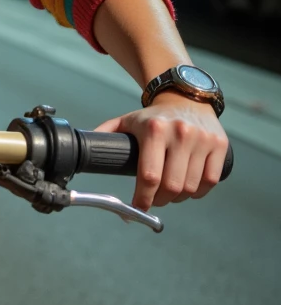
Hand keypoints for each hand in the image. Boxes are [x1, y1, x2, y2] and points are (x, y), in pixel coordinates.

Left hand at [94, 93, 229, 210]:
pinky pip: (210, 181)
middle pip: (171, 187)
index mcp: (154, 129)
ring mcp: (202, 140)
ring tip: (169, 193)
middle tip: (153, 200)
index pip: (148, 176)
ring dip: (178, 198)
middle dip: (159, 201)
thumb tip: (85, 150)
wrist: (186, 97)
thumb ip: (105, 134)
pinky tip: (189, 187)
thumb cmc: (154, 116)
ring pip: (191, 188)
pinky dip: (198, 192)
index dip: (142, 199)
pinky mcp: (220, 145)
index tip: (136, 208)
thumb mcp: (128, 120)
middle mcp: (180, 133)